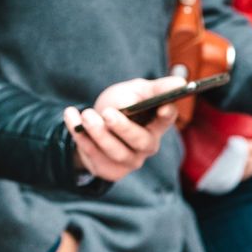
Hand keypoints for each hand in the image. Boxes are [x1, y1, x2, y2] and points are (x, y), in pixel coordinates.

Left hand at [64, 73, 185, 181]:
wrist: (94, 123)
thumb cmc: (121, 104)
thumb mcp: (136, 90)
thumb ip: (155, 88)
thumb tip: (179, 82)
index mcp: (156, 123)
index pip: (166, 119)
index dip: (166, 114)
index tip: (162, 106)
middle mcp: (146, 145)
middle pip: (140, 141)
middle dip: (123, 127)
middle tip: (107, 113)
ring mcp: (129, 160)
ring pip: (116, 152)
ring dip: (99, 133)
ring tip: (86, 115)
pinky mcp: (109, 170)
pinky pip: (95, 156)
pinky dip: (80, 137)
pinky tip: (71, 117)